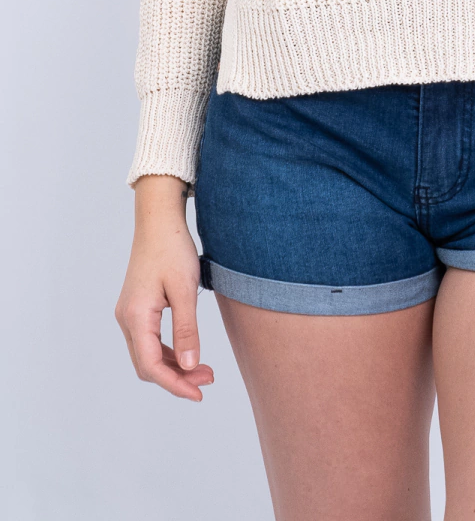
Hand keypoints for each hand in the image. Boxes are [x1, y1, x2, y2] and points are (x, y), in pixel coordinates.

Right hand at [114, 174, 214, 400]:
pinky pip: (149, 340)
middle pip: (147, 364)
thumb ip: (187, 329)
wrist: (158, 220)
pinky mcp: (137, 307)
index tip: (199, 393)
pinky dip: (168, 351)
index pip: (151, 366)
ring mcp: (129, 313)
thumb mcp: (185, 289)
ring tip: (205, 369)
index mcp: (136, 316)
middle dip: (177, 377)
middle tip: (209, 379)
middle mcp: (126, 319)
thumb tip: (190, 365)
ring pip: (147, 354)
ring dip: (174, 365)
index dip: (175, 384)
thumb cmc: (172, 248)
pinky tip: (189, 351)